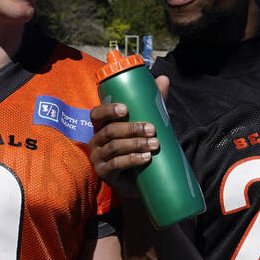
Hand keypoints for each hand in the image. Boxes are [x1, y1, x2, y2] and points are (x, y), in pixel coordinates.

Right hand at [88, 76, 169, 196]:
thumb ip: (151, 103)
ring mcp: (98, 158)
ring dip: (136, 144)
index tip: (125, 109)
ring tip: (155, 144)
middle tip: (152, 129)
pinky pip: (116, 165)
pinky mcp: (104, 174)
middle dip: (132, 129)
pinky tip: (146, 157)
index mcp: (101, 126)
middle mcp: (96, 141)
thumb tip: (163, 79)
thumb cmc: (138, 146)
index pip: (96, 114)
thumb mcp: (144, 123)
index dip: (108, 110)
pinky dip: (132, 159)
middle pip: (110, 131)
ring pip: (115, 147)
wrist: (139, 180)